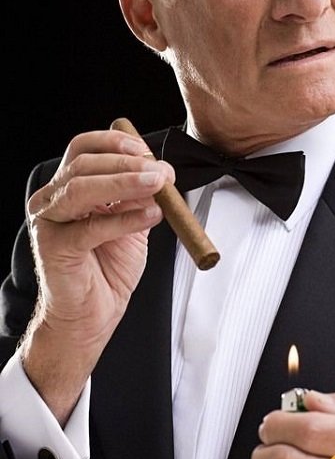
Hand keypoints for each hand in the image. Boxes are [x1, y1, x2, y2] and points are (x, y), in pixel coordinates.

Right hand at [21, 128, 173, 423]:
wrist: (91, 316)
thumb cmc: (106, 270)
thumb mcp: (131, 222)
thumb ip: (141, 196)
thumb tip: (161, 171)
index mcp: (68, 187)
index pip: (84, 147)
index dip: (116, 143)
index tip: (149, 151)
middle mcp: (51, 200)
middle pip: (84, 164)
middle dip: (129, 163)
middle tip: (162, 173)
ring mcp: (48, 223)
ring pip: (82, 188)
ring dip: (126, 182)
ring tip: (158, 185)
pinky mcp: (53, 248)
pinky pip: (91, 227)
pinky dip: (125, 219)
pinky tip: (150, 217)